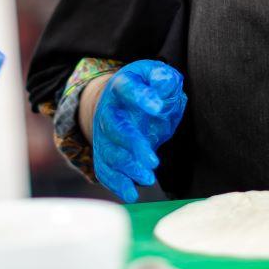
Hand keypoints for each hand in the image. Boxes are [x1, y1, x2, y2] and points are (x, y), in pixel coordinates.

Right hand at [91, 60, 185, 203]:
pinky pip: (104, 170)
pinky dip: (115, 184)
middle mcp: (108, 111)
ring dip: (127, 168)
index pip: (128, 88)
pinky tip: (131, 194)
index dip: (142, 97)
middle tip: (153, 161)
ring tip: (148, 179)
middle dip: (133, 144)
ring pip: (109, 153)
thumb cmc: (144, 88)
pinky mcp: (104, 153)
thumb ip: (163, 78)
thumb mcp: (155, 75)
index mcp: (121, 86)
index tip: (158, 107)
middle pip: (115, 127)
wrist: (120, 102)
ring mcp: (104, 134)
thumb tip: (164, 86)